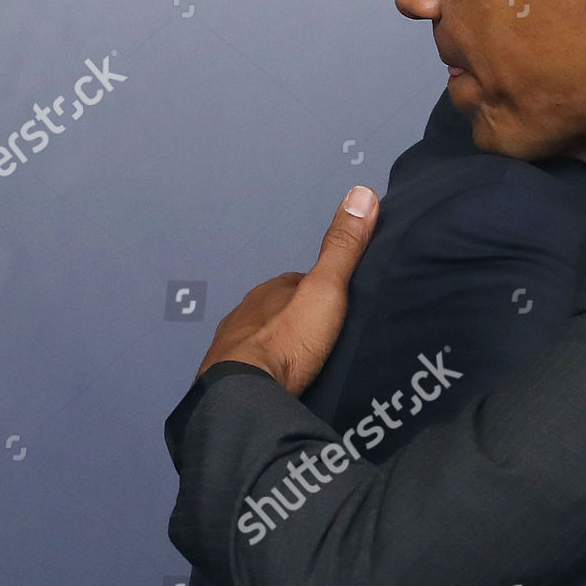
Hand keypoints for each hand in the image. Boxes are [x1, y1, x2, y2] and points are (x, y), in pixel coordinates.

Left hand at [195, 186, 379, 394]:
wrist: (245, 395)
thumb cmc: (289, 339)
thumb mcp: (327, 289)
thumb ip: (344, 247)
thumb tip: (362, 191)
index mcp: (271, 290)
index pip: (301, 282)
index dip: (323, 291)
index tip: (344, 307)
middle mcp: (246, 311)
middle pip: (281, 311)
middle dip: (300, 321)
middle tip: (329, 339)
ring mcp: (230, 345)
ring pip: (263, 339)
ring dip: (282, 347)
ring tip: (307, 364)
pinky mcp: (223, 378)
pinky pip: (251, 369)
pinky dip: (266, 371)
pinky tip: (281, 383)